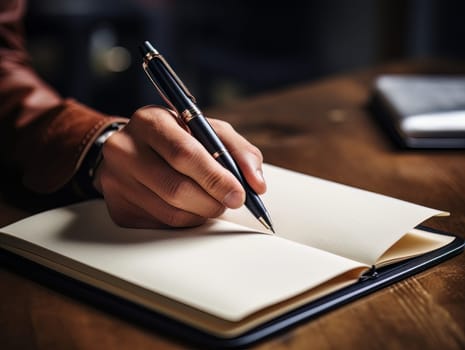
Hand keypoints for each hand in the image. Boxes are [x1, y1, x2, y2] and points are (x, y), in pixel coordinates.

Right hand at [93, 106, 265, 227]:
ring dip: (201, 213)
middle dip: (212, 201)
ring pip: (171, 212)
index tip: (240, 194)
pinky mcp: (118, 208)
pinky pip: (161, 225)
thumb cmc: (178, 138)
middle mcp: (125, 148)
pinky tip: (189, 207)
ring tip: (210, 202)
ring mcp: (116, 180)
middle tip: (230, 202)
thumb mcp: (209, 131)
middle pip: (176, 188)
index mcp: (150, 121)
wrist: (133, 149)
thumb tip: (256, 184)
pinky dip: (185, 221)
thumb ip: (238, 151)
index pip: (184, 153)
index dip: (215, 178)